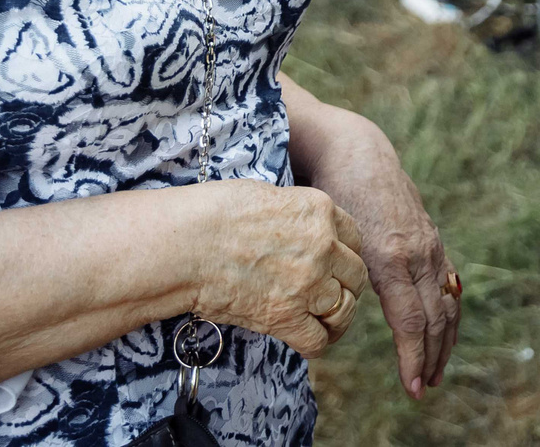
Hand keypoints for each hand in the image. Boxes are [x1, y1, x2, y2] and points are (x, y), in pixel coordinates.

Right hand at [180, 181, 372, 360]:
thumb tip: (297, 227)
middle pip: (355, 274)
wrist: (184, 246)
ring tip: (325, 320)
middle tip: (331, 293)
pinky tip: (308, 338)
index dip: (347, 253)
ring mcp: (308, 284)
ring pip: (344, 308)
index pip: (355, 238)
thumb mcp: (268, 196)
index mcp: (320, 211)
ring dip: (337, 316)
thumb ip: (295, 214)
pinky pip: (317, 340)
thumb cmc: (213, 214)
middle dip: (346, 285)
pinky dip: (317, 342)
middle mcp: (324, 247)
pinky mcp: (284, 317)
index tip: (336, 264)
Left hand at [298, 112, 458, 398]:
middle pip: (435, 320)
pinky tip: (443, 334)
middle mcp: (418, 254)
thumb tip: (332, 315)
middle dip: (431, 359)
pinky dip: (449, 315)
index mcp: (391, 257)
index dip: (413, 359)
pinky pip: (449, 285)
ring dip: (444, 342)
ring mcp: (430, 247)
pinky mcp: (433, 241)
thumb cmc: (334, 195)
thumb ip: (341, 274)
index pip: (412, 322)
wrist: (359, 153)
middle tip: (422, 390)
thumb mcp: (331, 236)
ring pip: (448, 304)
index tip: (411, 388)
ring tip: (434, 372)